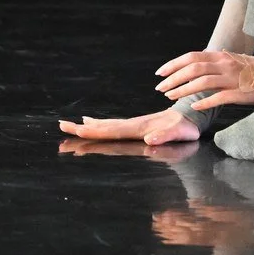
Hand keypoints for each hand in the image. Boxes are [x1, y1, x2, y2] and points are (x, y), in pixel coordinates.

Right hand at [56, 107, 201, 144]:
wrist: (191, 115)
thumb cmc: (186, 128)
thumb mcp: (179, 133)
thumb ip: (165, 135)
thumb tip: (149, 138)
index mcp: (139, 128)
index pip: (112, 131)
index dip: (95, 132)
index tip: (78, 130)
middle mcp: (133, 125)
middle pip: (104, 127)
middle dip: (83, 129)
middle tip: (62, 125)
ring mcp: (134, 125)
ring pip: (107, 126)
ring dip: (88, 127)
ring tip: (72, 125)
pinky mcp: (136, 125)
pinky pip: (114, 126)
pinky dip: (100, 125)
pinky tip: (93, 124)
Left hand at [154, 50, 253, 111]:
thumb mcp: (235, 60)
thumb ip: (218, 62)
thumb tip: (202, 64)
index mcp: (222, 56)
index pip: (192, 57)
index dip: (174, 64)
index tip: (160, 73)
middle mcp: (225, 64)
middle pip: (193, 68)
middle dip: (173, 78)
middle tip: (160, 88)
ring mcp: (232, 78)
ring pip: (202, 81)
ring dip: (184, 89)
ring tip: (171, 97)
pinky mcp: (241, 92)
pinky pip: (219, 97)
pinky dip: (205, 102)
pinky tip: (195, 107)